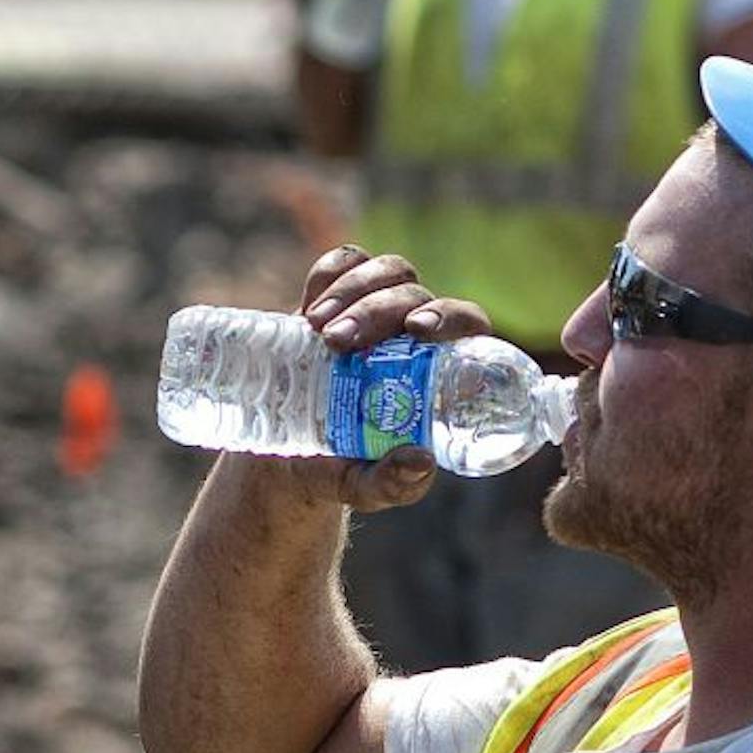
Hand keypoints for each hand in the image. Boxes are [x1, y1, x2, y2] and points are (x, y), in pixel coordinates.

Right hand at [267, 245, 495, 512]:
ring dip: (352, 289)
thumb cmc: (341, 471)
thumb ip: (394, 484)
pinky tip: (310, 304)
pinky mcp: (334, 301)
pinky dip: (330, 272)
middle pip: (415, 293)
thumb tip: (420, 459)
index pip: (465, 323)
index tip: (416, 330)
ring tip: (315, 327)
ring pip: (384, 271)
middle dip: (377, 309)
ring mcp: (373, 311)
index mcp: (438, 370)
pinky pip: (342, 264)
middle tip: (337, 342)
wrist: (286, 458)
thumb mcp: (364, 488)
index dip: (449, 316)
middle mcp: (412, 333)